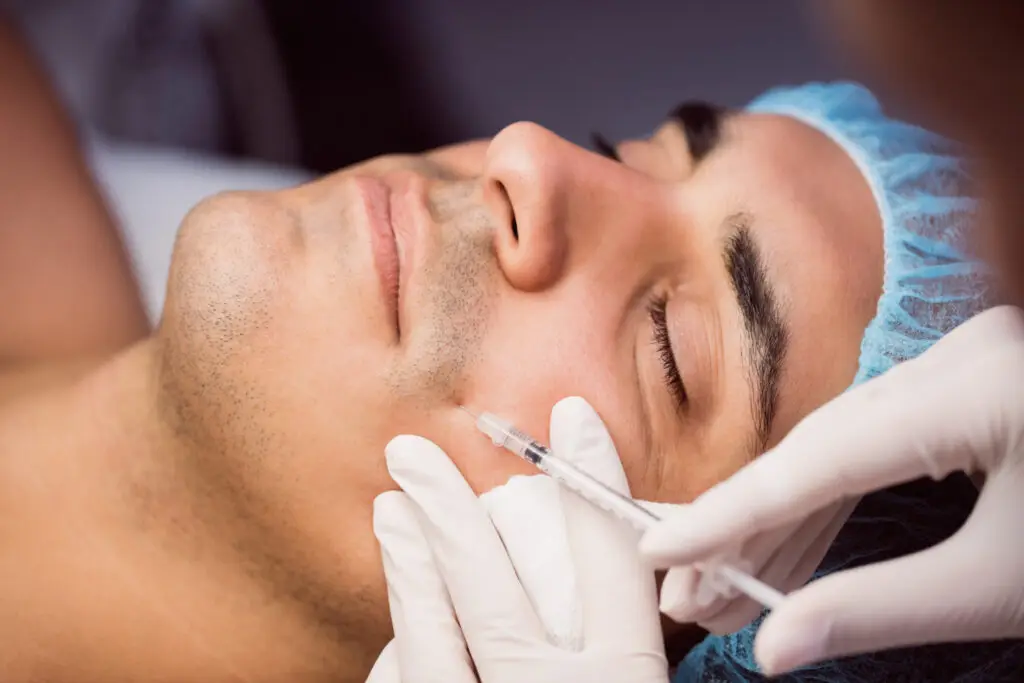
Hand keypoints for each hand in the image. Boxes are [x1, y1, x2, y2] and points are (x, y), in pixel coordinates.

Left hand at [367, 397, 669, 682]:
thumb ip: (625, 642)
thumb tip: (596, 578)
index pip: (611, 561)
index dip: (592, 478)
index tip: (572, 415)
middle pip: (489, 589)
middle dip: (447, 513)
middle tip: (410, 453)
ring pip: (430, 637)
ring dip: (406, 567)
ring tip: (389, 508)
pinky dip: (403, 651)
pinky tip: (399, 622)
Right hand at [640, 305, 1023, 674]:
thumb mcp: (1006, 584)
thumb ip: (879, 608)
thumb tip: (776, 650)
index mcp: (973, 389)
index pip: (817, 460)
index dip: (728, 511)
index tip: (658, 551)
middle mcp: (956, 355)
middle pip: (818, 446)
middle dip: (747, 527)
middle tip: (687, 593)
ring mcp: (965, 362)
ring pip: (843, 444)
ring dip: (784, 520)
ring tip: (724, 585)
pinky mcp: (973, 383)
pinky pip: (881, 442)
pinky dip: (836, 500)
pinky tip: (791, 552)